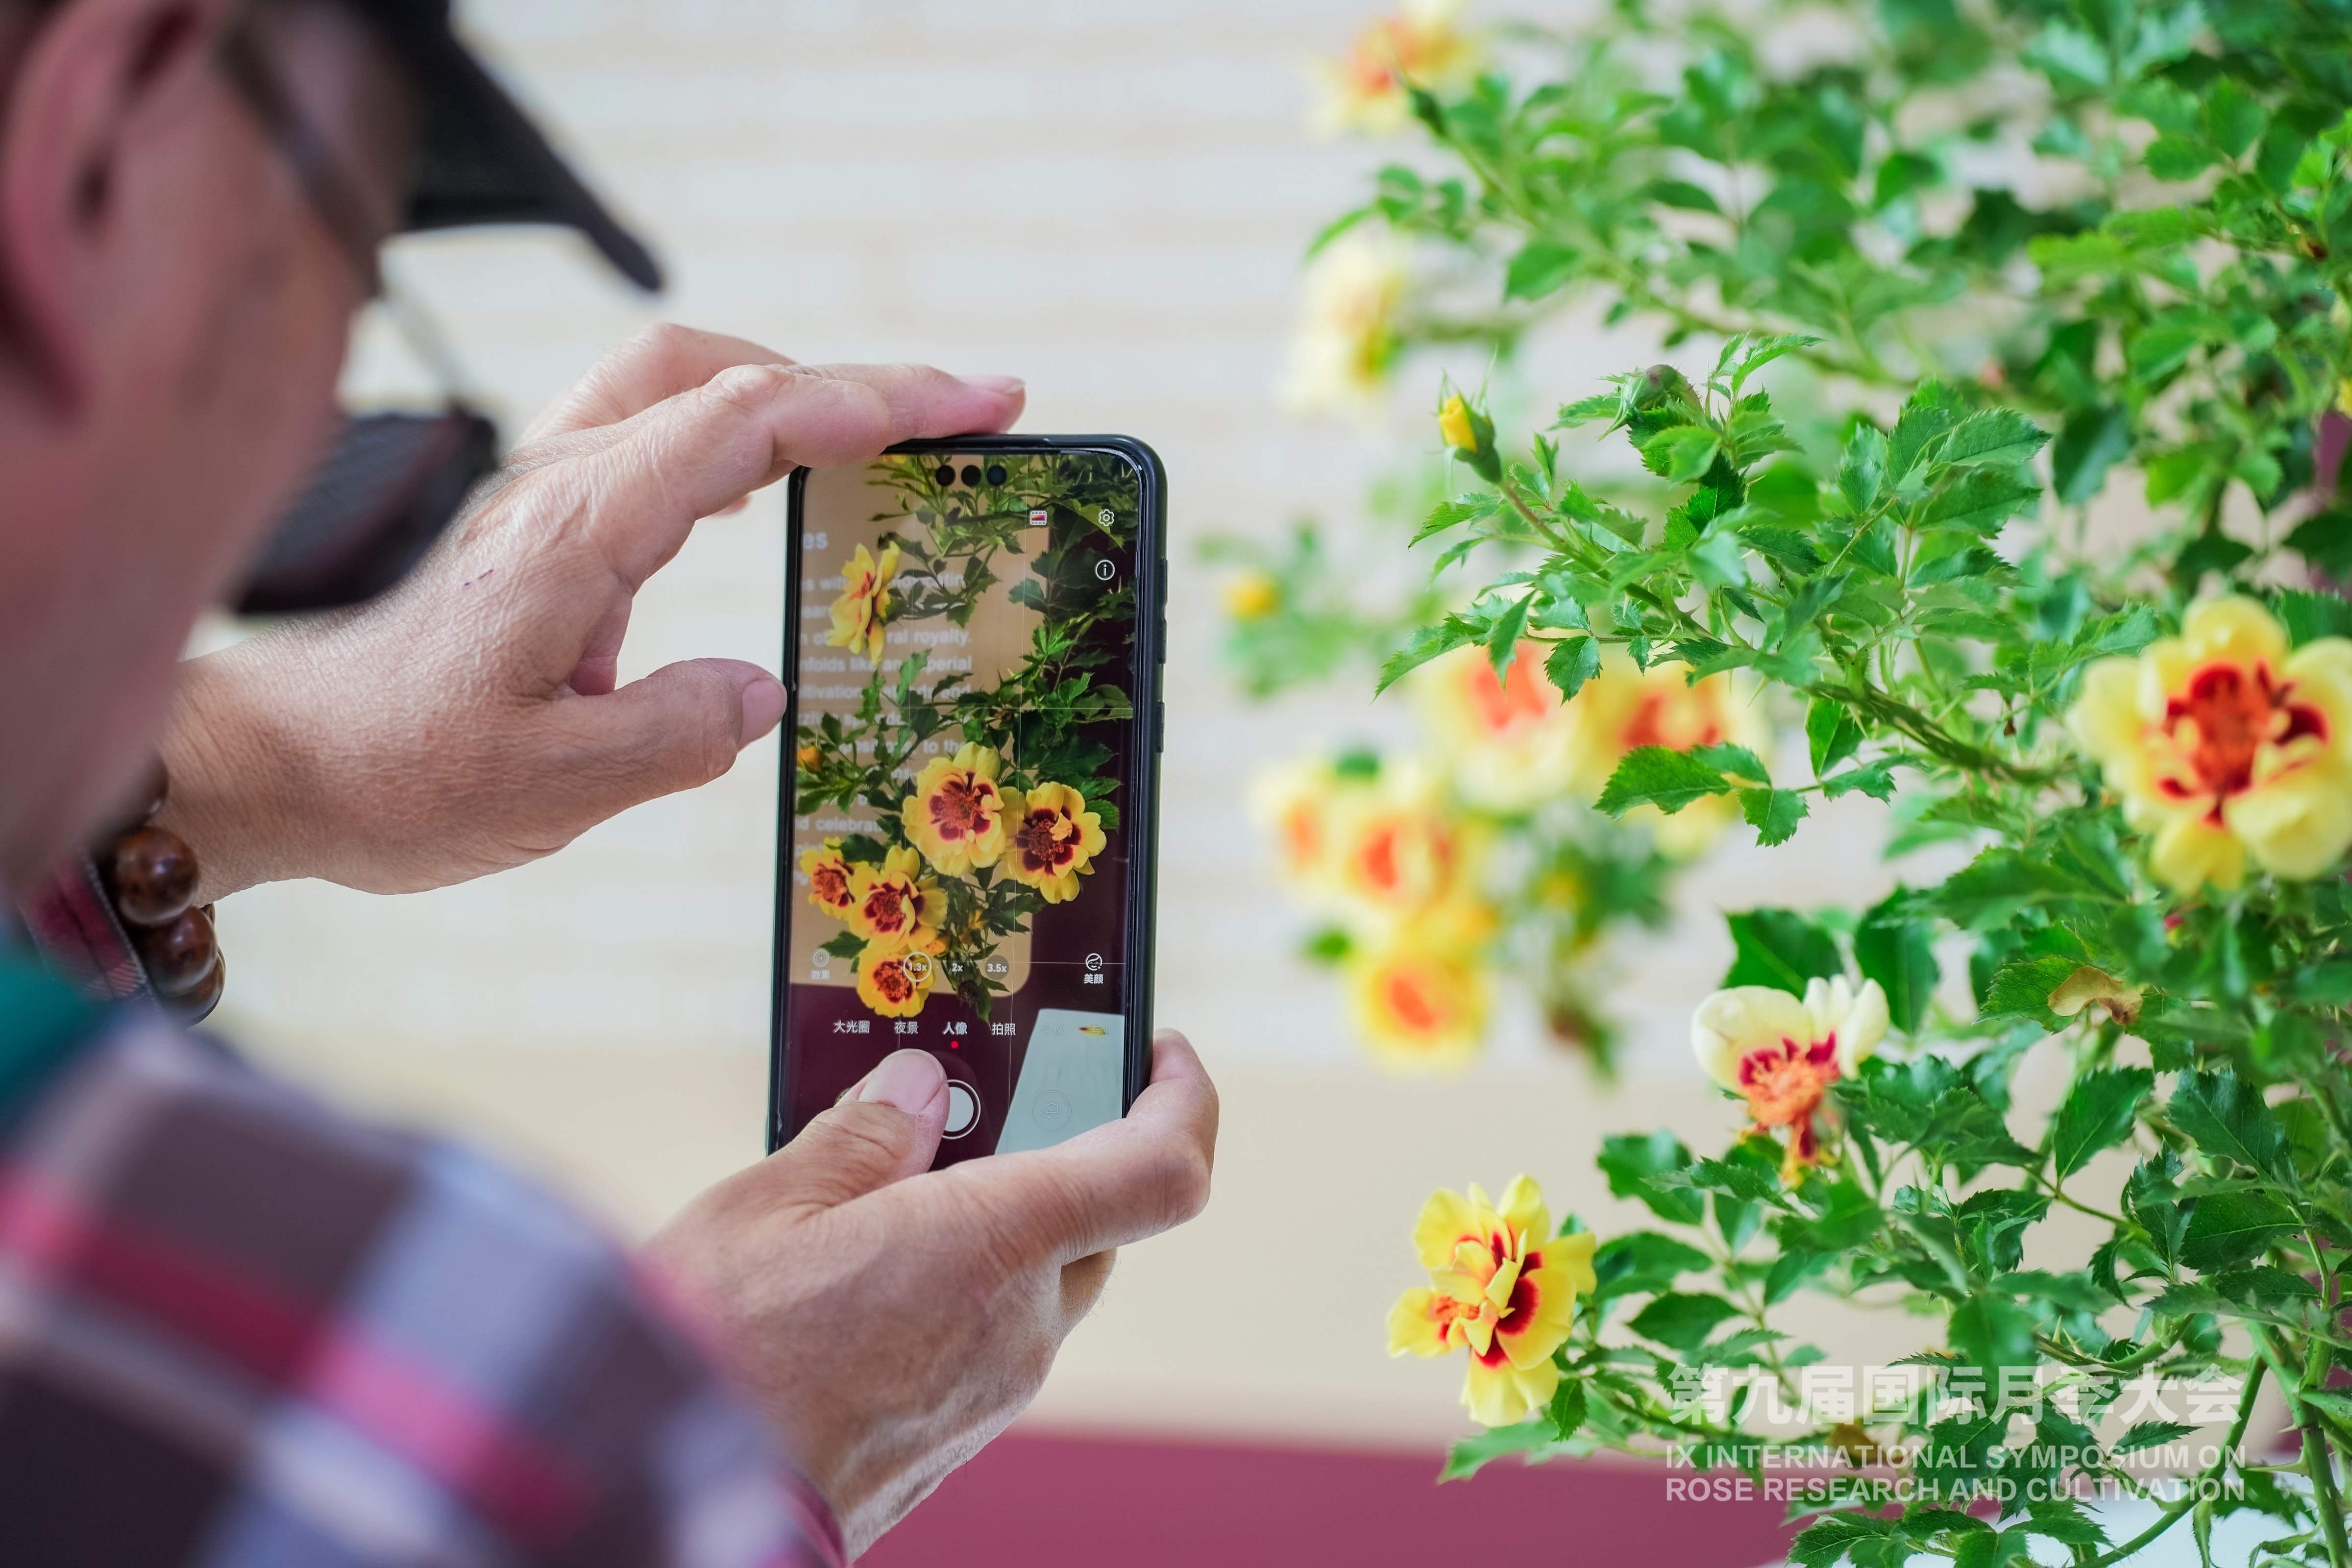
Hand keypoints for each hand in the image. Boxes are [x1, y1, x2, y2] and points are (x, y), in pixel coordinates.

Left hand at [157, 325, 1025, 897]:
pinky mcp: (523, 523)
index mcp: (577, 530)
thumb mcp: (553, 786)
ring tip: (878, 442)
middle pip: (722, 371)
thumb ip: (676, 735)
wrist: (272, 763)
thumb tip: (760, 694)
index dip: (873, 401)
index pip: (750, 422)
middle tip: (956, 410)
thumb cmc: (394, 772)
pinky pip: (641, 433)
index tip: (974, 403)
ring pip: (676, 383)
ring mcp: (534, 492)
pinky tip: (762, 490)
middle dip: (853, 379)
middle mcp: (556, 485)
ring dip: (788, 394)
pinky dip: (725, 434)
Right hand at [643, 1031, 1217, 1558]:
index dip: (1186, 1098)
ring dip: (992, 1222)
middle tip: (982, 1101)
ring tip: (889, 1177)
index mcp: (997, 1246)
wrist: (670, 1498)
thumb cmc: (714, 1349)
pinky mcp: (950, 1437)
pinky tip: (868, 1261)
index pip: (1161, 1169)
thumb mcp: (771, 1205)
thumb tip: (919, 1090)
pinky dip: (956, 1281)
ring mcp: (991, 1393)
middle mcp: (1020, 1326)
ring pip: (1035, 1279)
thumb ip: (863, 1137)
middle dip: (1056, 1153)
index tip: (1164, 1047)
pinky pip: (986, 1333)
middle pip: (1094, 1218)